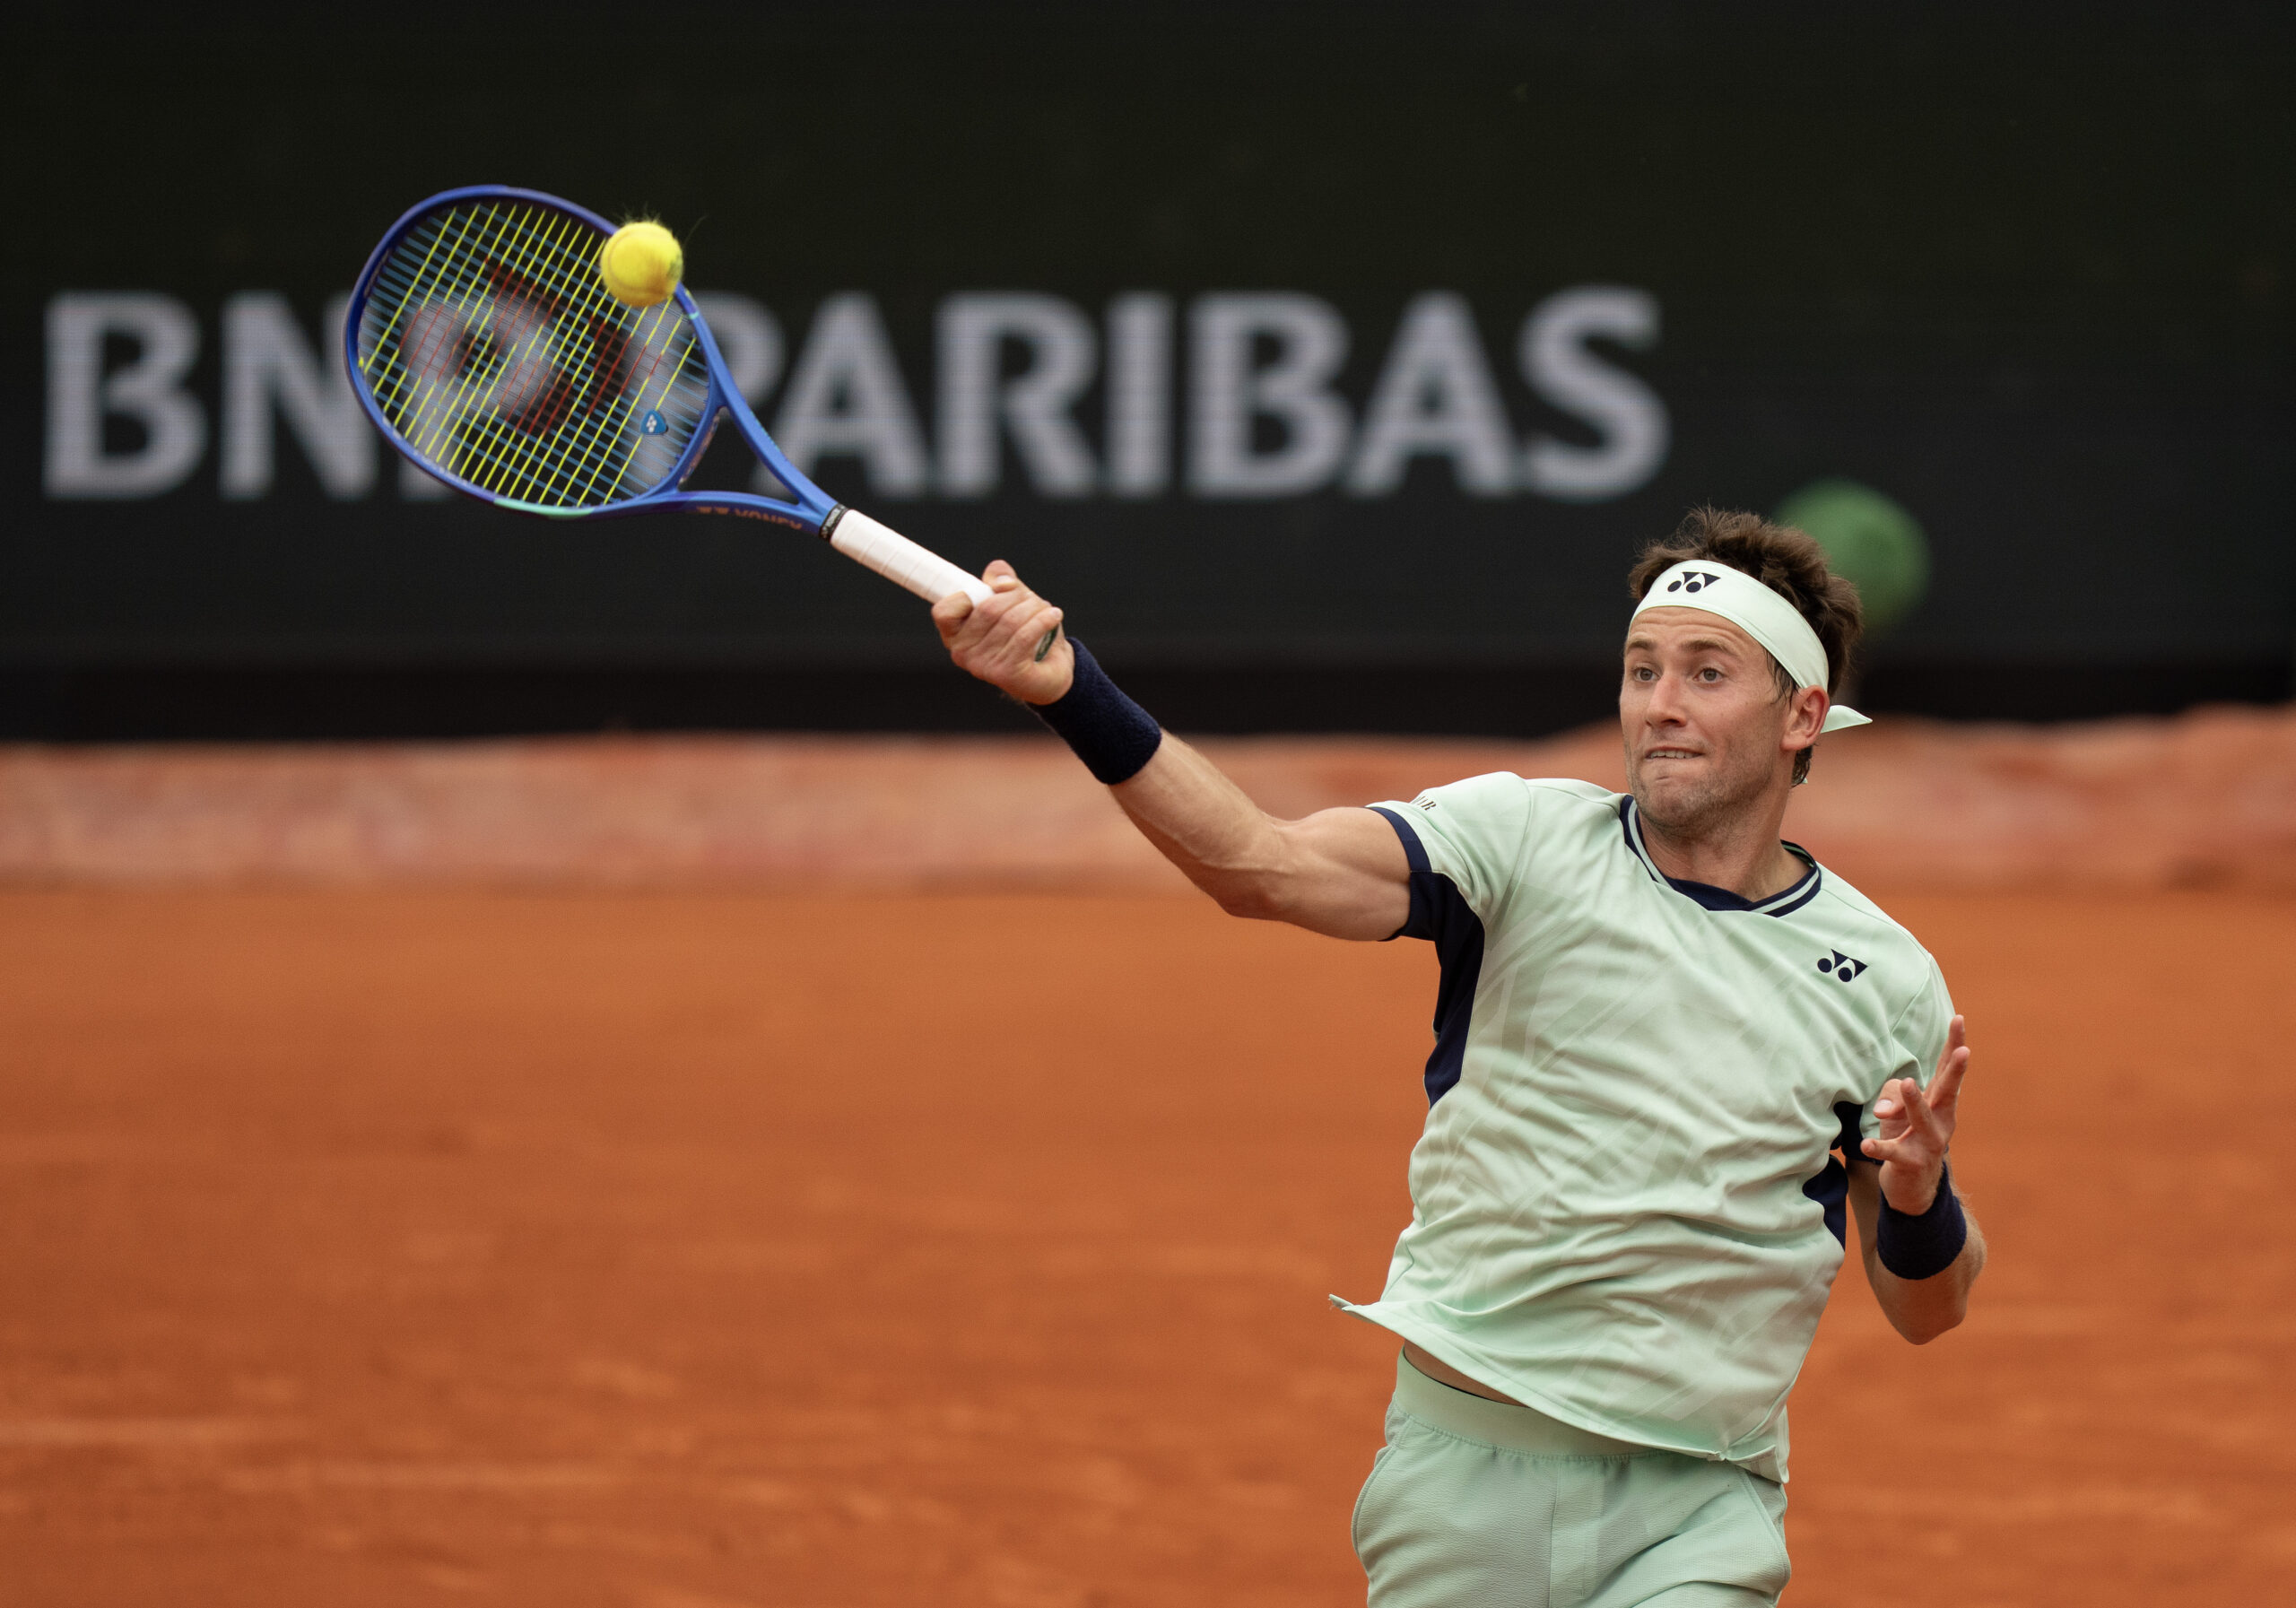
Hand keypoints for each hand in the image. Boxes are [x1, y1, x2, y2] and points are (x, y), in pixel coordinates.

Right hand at [932, 560, 1074, 705]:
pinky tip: (1053, 616)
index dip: (970, 594)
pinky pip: (1025, 636)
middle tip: (1032, 600)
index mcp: (955, 635)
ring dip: (1034, 608)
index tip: (995, 591)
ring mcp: (982, 666)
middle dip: (1017, 596)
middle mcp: (963, 653)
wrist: (1051, 670)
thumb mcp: (1012, 601)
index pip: (944, 611)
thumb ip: (1001, 582)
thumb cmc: (1026, 633)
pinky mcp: (1006, 674)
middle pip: (988, 608)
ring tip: (1045, 610)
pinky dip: (1043, 620)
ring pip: (1010, 621)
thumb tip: (1000, 581)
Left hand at [1862, 1014, 1967, 1214]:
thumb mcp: (1900, 1111)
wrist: (1914, 1186)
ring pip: (1922, 1120)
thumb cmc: (1908, 1137)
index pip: (1947, 1069)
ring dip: (1914, 1101)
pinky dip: (1881, 1148)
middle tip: (1964, 1050)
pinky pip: (1894, 1154)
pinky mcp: (1911, 1163)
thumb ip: (1892, 1097)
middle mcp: (1940, 1121)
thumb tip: (1882, 1111)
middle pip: (1948, 1091)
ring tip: (1906, 1083)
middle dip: (1956, 1071)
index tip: (1959, 1019)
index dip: (1954, 1045)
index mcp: (1940, 1103)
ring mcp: (1929, 1143)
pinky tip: (1868, 1144)